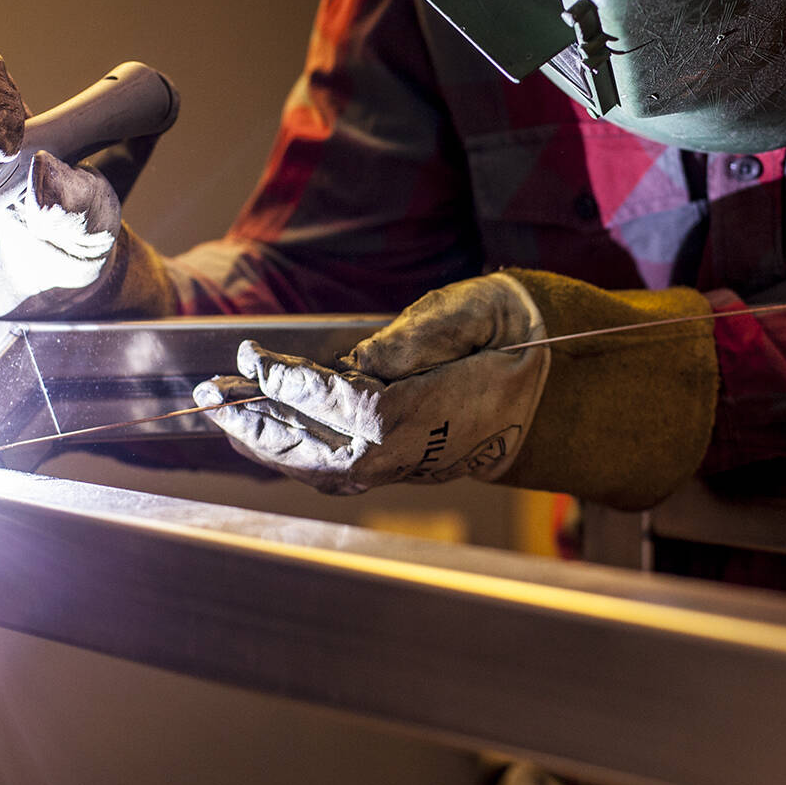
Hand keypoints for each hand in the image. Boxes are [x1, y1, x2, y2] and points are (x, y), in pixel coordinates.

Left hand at [194, 273, 550, 494]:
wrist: (574, 392)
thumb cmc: (531, 339)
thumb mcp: (485, 311)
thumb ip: (420, 334)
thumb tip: (358, 359)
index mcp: (430, 415)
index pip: (341, 405)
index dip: (290, 383)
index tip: (252, 357)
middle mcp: (414, 454)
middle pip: (318, 456)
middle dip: (258, 429)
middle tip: (210, 396)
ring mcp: (412, 467)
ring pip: (325, 473)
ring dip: (270, 446)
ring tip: (228, 414)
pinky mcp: (410, 467)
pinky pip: (341, 471)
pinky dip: (298, 454)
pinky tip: (272, 429)